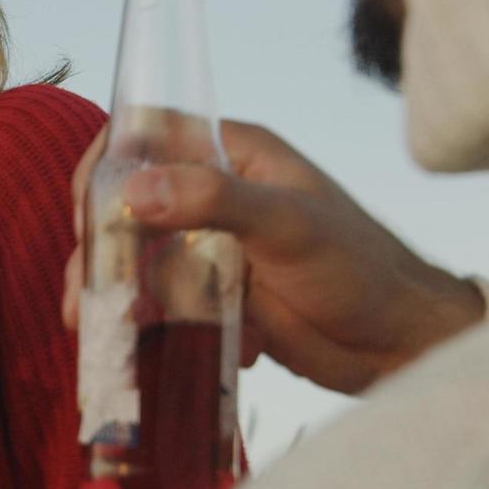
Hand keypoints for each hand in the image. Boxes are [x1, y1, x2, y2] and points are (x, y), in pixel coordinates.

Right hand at [63, 119, 482, 394]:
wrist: (405, 345)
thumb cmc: (360, 270)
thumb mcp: (288, 227)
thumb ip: (214, 201)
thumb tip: (133, 191)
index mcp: (236, 155)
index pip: (147, 136)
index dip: (107, 166)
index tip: (86, 213)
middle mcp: (220, 195)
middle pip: (131, 206)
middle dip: (100, 250)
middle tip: (83, 300)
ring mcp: (218, 249)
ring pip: (142, 261)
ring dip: (118, 296)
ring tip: (104, 333)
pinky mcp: (222, 299)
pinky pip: (168, 306)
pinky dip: (157, 329)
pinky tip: (169, 352)